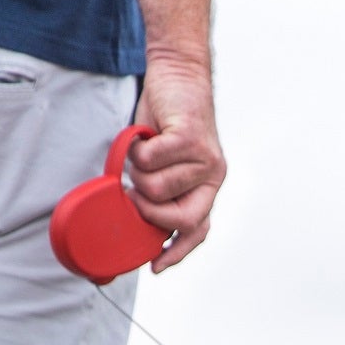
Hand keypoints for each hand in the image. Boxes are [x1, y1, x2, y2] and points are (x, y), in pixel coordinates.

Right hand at [127, 66, 224, 271]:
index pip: (198, 231)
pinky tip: (144, 134)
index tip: (155, 266)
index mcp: (208, 189)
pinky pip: (151, 160)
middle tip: (135, 189)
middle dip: (147, 209)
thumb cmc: (164, 124)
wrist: (176, 77)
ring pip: (156, 188)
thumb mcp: (163, 166)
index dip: (178, 252)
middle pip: (177, 219)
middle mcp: (213, 178)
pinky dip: (137, 147)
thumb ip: (157, 192)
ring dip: (137, 170)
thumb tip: (131, 219)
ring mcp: (205, 159)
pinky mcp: (192, 139)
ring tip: (143, 150)